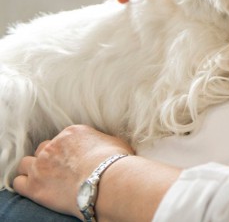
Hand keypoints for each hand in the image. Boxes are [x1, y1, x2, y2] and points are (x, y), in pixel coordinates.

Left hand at [13, 125, 133, 218]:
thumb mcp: (115, 142)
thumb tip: (106, 146)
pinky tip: (35, 188)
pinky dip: (25, 184)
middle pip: (43, 149)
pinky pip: (19, 182)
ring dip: (33, 170)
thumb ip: (103, 141)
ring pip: (26, 163)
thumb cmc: (117, 163)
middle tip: (60, 170)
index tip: (74, 160)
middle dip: (50, 158)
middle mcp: (53, 145)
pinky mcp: (34, 186)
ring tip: (45, 179)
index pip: (62, 139)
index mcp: (72, 133)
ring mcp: (42, 165)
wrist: (107, 181)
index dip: (67, 151)